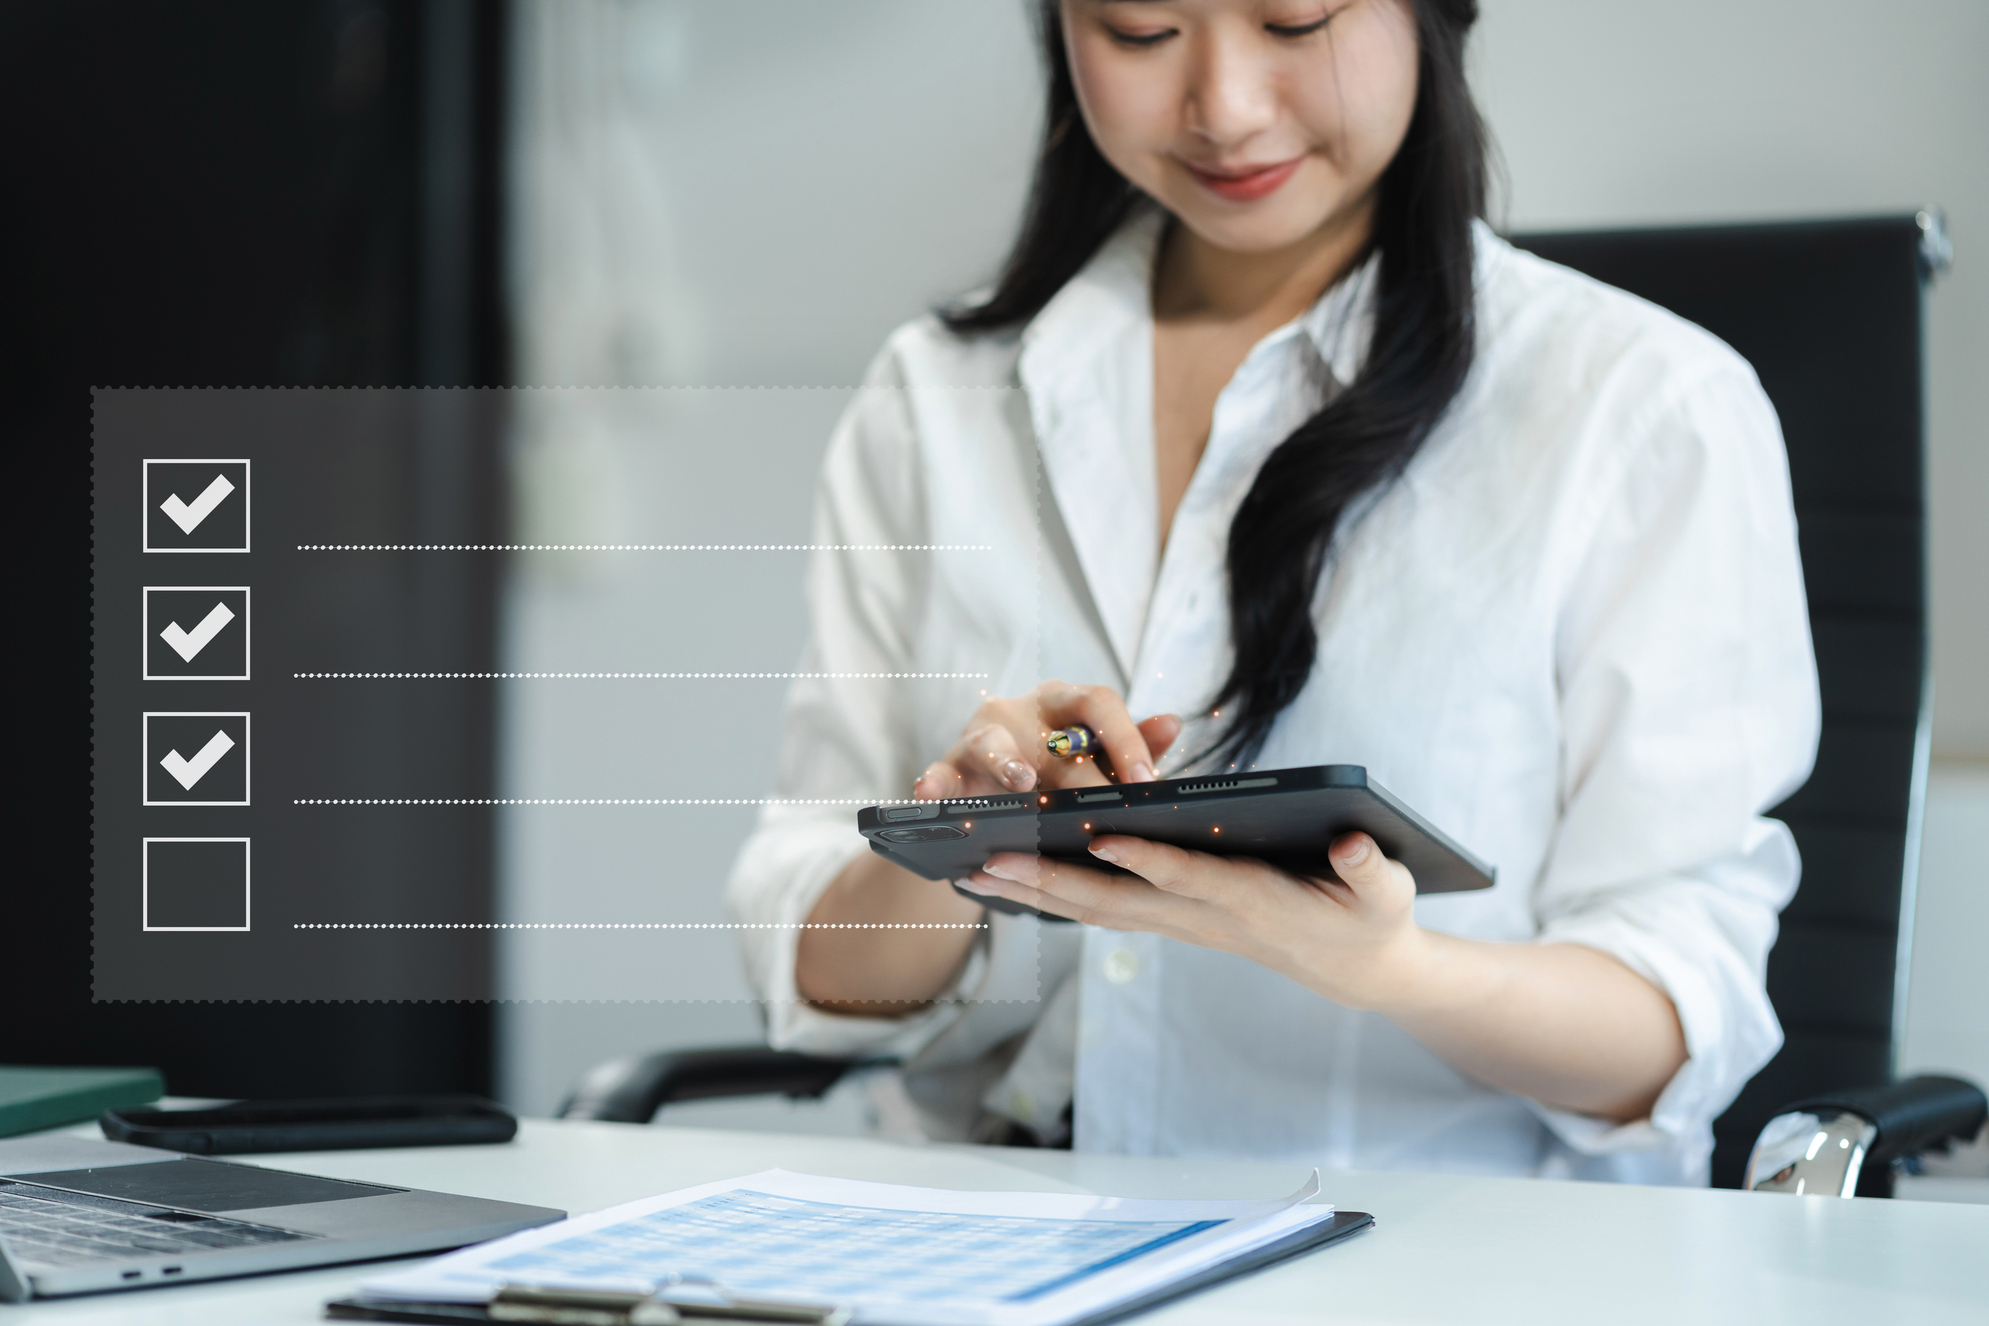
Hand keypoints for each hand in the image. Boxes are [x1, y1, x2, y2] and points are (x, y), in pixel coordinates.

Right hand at [914, 681, 1180, 799]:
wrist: (1005, 802)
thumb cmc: (1064, 774)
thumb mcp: (1101, 763)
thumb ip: (1135, 748)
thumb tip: (1172, 722)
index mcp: (1067, 703)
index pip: (1100, 703)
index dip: (1125, 740)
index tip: (1146, 783)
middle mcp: (1023, 710)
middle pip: (1049, 731)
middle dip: (1076, 774)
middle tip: (1096, 808)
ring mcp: (983, 735)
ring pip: (991, 741)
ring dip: (1006, 761)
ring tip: (1021, 784)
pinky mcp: (949, 765)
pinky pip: (938, 770)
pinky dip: (933, 783)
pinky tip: (929, 796)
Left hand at [963, 829, 1431, 1010]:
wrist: (1358, 968)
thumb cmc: (1371, 918)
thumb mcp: (1386, 891)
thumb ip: (1368, 868)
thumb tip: (1352, 844)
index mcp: (1253, 902)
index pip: (1189, 877)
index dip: (1144, 858)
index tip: (1099, 834)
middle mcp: (1206, 917)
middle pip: (1117, 900)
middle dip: (1050, 880)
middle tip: (988, 859)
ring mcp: (1184, 922)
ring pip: (1098, 909)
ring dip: (1034, 891)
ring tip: (973, 868)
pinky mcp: (1174, 918)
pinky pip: (1104, 910)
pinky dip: (1054, 896)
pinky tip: (1010, 880)